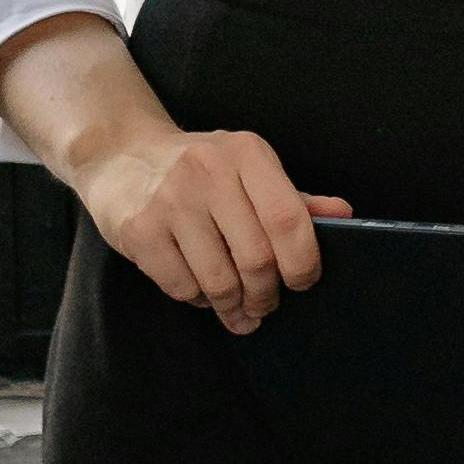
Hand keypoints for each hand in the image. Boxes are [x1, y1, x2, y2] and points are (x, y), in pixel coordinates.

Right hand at [75, 124, 354, 329]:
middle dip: (266, 294)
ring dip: (234, 307)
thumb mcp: (248, 168)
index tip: (302, 282)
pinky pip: (181, 287)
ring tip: (238, 310)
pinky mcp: (139, 231)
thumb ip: (293, 197)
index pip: (289, 219)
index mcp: (247, 153)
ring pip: (219, 281)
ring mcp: (170, 201)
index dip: (303, 262)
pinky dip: (198, 300)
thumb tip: (343, 215)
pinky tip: (201, 292)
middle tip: (265, 305)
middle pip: (256, 258)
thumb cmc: (198, 168)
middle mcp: (208, 172)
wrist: (120, 154)